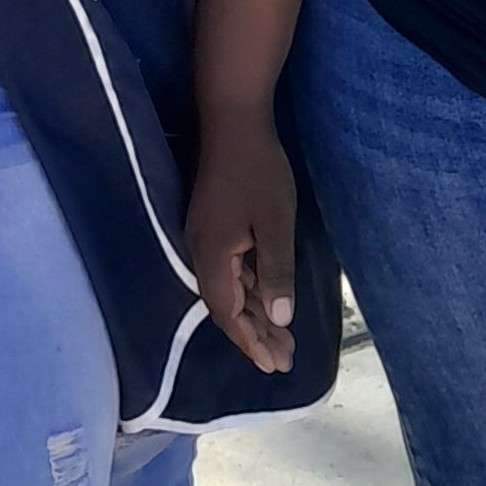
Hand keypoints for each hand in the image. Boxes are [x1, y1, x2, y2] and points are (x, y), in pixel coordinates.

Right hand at [187, 107, 296, 371]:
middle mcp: (202, 252)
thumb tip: (280, 319)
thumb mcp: (275, 222)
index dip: (251, 342)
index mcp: (213, 256)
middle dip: (254, 336)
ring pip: (229, 290)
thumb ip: (276, 272)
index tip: (274, 366)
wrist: (233, 120)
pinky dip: (250, 291)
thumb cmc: (258, 169)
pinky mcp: (213, 226)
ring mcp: (205, 239)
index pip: (228, 313)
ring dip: (254, 315)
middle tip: (284, 361)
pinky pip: (230, 272)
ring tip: (282, 340)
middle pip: (226, 307)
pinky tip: (267, 299)